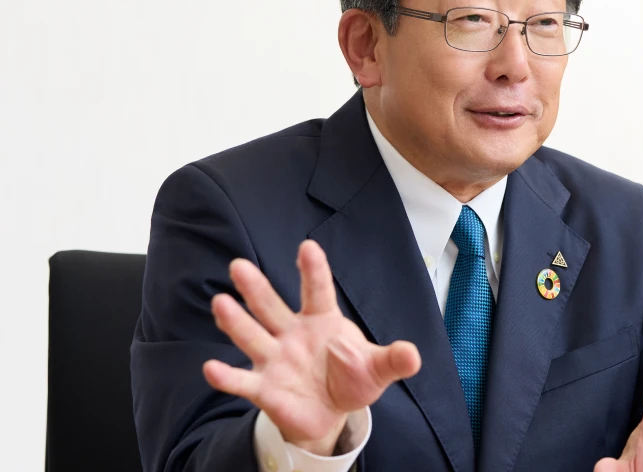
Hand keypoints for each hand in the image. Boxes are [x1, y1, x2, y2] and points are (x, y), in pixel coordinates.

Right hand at [202, 240, 421, 454]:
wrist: (330, 413)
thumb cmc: (351, 378)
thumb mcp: (376, 369)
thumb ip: (393, 359)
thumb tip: (414, 355)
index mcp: (322, 320)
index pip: (318, 291)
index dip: (314, 270)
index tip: (308, 246)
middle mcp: (292, 333)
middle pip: (272, 306)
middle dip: (256, 288)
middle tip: (238, 266)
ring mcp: (275, 358)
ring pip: (252, 335)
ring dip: (236, 321)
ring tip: (220, 303)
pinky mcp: (264, 387)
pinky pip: (243, 380)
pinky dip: (227, 376)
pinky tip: (211, 369)